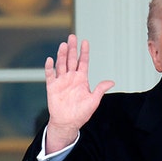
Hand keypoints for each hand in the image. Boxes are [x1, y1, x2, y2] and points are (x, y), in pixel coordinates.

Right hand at [44, 34, 114, 152]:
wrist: (67, 123)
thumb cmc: (81, 113)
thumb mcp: (93, 101)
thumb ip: (100, 89)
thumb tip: (111, 82)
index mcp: (81, 79)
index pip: (83, 62)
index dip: (84, 52)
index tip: (85, 41)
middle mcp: (71, 77)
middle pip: (71, 59)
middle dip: (72, 48)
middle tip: (72, 37)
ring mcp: (61, 81)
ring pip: (61, 64)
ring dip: (62, 55)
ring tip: (63, 45)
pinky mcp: (52, 87)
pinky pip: (50, 75)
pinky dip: (50, 67)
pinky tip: (50, 60)